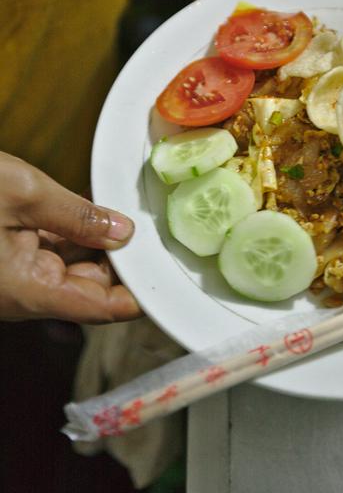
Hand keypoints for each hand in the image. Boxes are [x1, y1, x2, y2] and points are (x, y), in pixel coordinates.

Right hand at [0, 151, 142, 322]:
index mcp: (28, 291)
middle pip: (93, 286)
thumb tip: (123, 233)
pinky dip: (77, 231)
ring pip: (76, 266)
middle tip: (151, 227)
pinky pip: (55, 251)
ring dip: (101, 240)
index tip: (168, 275)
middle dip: (123, 257)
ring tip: (124, 210)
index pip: (100, 307)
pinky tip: (94, 207)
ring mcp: (18, 276)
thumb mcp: (24, 194)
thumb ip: (78, 216)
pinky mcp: (12, 258)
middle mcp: (25, 292)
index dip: (138, 295)